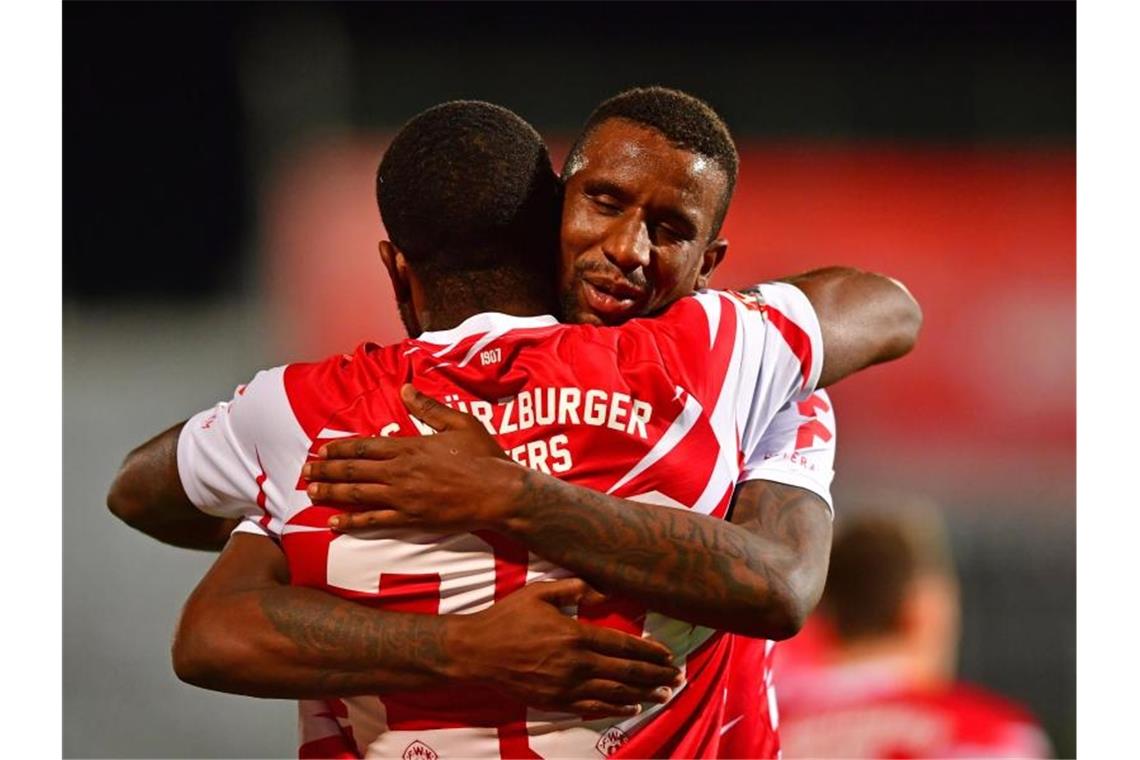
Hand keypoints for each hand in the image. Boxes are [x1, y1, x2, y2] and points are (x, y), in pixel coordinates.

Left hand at [304, 384, 524, 532]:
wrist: (499, 493)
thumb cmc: (484, 456)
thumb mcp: (459, 423)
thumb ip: (429, 408)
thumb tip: (404, 390)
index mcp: (410, 447)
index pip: (365, 446)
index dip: (341, 448)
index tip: (322, 448)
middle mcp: (400, 472)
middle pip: (355, 470)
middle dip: (327, 469)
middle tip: (306, 471)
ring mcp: (403, 498)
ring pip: (359, 494)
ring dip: (332, 492)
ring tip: (312, 492)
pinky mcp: (411, 519)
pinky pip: (375, 522)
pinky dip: (352, 523)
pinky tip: (335, 524)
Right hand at [448, 578, 680, 717]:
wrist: (476, 652)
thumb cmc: (507, 618)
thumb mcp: (540, 593)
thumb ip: (574, 588)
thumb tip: (604, 586)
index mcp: (575, 635)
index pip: (623, 645)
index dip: (649, 651)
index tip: (668, 655)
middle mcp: (576, 664)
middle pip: (626, 672)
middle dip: (655, 675)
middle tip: (677, 677)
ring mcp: (566, 686)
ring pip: (615, 693)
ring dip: (643, 694)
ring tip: (664, 694)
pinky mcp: (555, 702)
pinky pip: (593, 707)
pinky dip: (616, 709)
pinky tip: (632, 708)